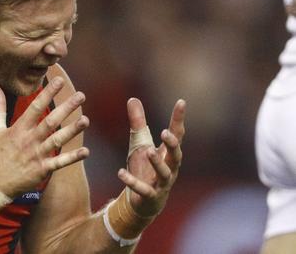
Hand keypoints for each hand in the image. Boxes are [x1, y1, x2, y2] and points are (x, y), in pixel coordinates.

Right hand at [0, 77, 89, 197]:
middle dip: (66, 108)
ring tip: (85, 120)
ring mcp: (36, 155)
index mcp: (19, 129)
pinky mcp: (41, 170)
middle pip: (50, 121)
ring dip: (72, 130)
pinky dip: (72, 158)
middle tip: (81, 96)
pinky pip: (59, 163)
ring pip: (57, 140)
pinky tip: (86, 152)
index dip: (47, 93)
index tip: (59, 81)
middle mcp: (29, 140)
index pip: (35, 107)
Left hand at [118, 98, 185, 216]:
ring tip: (149, 150)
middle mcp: (169, 168)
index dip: (179, 119)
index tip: (181, 102)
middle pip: (176, 156)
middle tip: (166, 133)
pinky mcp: (149, 196)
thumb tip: (132, 98)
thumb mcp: (139, 143)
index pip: (177, 134)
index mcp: (168, 154)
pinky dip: (132, 182)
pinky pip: (142, 189)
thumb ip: (138, 123)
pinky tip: (120, 173)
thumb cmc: (144, 169)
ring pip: (164, 173)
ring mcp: (161, 183)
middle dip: (172, 145)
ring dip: (157, 162)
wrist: (142, 202)